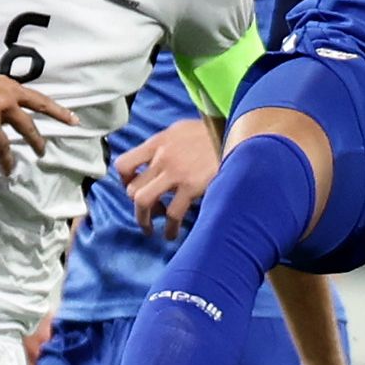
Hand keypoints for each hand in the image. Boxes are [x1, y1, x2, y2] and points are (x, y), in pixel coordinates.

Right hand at [0, 61, 76, 175]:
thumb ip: (0, 97)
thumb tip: (8, 113)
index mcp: (8, 89)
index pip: (40, 101)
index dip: (58, 112)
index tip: (75, 122)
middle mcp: (4, 103)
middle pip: (27, 128)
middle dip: (37, 143)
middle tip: (42, 154)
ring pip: (5, 146)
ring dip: (8, 161)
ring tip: (9, 171)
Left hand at [117, 116, 224, 234]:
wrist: (240, 133)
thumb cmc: (214, 133)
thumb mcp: (183, 130)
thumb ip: (166, 145)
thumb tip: (155, 160)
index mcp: (157, 142)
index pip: (124, 164)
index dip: (124, 182)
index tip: (133, 189)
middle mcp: (161, 157)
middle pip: (132, 188)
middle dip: (136, 205)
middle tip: (147, 212)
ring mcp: (175, 172)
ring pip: (143, 201)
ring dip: (144, 219)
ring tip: (150, 229)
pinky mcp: (191, 186)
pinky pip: (172, 214)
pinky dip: (170, 228)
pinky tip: (173, 233)